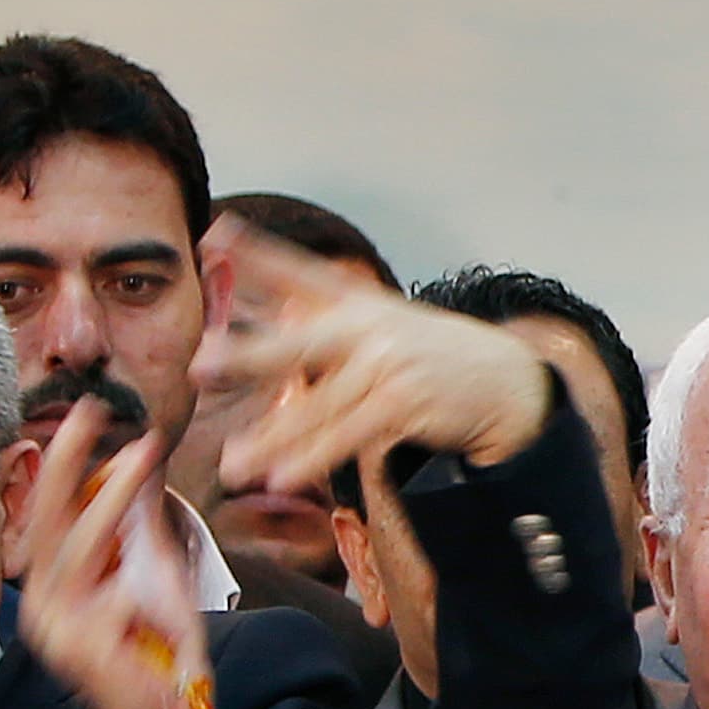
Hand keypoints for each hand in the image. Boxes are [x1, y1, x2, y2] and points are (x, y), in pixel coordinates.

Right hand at [15, 402, 224, 708]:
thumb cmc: (164, 648)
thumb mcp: (155, 574)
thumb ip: (139, 527)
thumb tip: (138, 463)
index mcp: (57, 583)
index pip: (54, 513)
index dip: (66, 463)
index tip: (88, 413)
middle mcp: (46, 601)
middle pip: (49, 520)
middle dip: (66, 463)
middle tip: (87, 412)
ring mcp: (57, 627)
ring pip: (79, 550)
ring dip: (112, 501)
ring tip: (140, 459)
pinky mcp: (81, 650)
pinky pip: (112, 598)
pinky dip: (142, 588)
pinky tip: (159, 603)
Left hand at [197, 216, 551, 493]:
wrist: (507, 383)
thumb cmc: (434, 359)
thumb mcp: (384, 327)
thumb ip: (327, 326)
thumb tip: (267, 327)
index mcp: (360, 302)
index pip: (300, 272)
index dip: (256, 253)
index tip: (215, 232)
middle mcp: (372, 327)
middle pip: (299, 344)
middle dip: (247, 356)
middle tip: (200, 366)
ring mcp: (391, 365)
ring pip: (320, 408)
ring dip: (274, 440)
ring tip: (235, 464)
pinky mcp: (407, 403)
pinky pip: (350, 435)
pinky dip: (315, 458)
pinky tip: (284, 476)